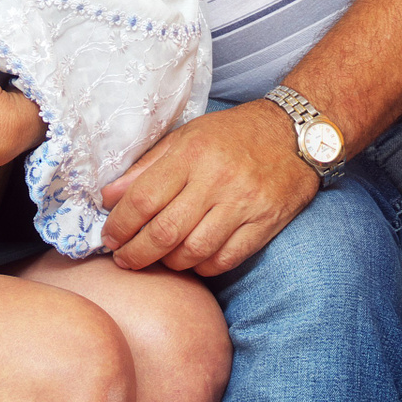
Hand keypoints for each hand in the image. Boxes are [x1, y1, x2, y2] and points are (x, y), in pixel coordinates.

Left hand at [96, 100, 316, 275]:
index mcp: (191, 155)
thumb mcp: (185, 137)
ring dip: (168, 263)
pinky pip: (226, 259)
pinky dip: (202, 267)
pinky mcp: (265, 224)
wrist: (294, 133)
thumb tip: (108, 196)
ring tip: (156, 260)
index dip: (120, 225)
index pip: (143, 199)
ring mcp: (243, 205)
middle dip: (137, 253)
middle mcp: (216, 180)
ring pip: (194, 251)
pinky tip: (191, 261)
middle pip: (165, 231)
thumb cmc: (232, 134)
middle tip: (123, 259)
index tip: (108, 238)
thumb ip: (146, 167)